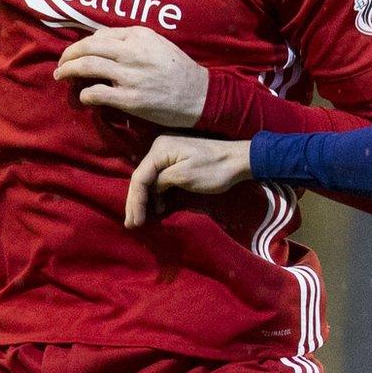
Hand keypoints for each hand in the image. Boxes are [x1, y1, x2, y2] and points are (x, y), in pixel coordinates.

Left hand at [53, 26, 210, 127]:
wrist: (200, 95)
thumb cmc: (178, 68)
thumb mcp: (157, 44)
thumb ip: (131, 40)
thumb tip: (99, 41)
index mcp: (139, 35)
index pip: (99, 35)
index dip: (82, 44)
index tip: (76, 52)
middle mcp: (132, 52)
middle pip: (87, 48)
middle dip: (68, 55)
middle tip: (60, 63)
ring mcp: (130, 76)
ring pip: (87, 67)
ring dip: (68, 71)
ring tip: (60, 75)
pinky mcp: (130, 99)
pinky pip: (96, 93)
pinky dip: (84, 93)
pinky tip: (83, 95)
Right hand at [126, 136, 253, 226]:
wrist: (239, 160)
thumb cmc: (215, 169)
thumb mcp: (186, 177)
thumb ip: (162, 182)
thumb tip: (151, 190)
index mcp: (160, 149)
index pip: (140, 177)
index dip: (135, 201)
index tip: (136, 222)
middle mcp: (159, 148)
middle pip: (141, 178)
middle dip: (136, 202)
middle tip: (132, 225)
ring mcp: (167, 153)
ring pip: (149, 180)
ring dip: (144, 200)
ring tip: (140, 220)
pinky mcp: (176, 161)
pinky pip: (159, 179)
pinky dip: (156, 194)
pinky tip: (157, 208)